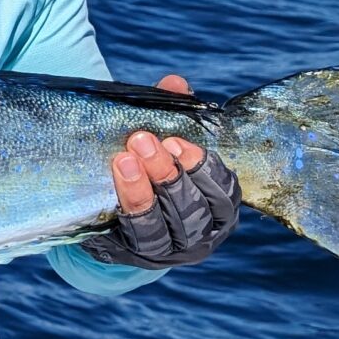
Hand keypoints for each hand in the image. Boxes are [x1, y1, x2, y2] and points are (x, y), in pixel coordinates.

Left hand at [83, 73, 242, 269]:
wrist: (115, 213)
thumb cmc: (151, 168)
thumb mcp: (163, 140)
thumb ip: (171, 113)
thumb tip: (175, 84)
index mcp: (218, 204)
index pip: (223, 190)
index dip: (202, 166)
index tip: (177, 141)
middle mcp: (201, 232)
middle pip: (191, 208)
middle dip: (167, 173)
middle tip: (142, 140)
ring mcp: (170, 249)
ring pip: (162, 226)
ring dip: (142, 192)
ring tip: (123, 160)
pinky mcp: (138, 254)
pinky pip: (134, 235)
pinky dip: (126, 207)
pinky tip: (116, 181)